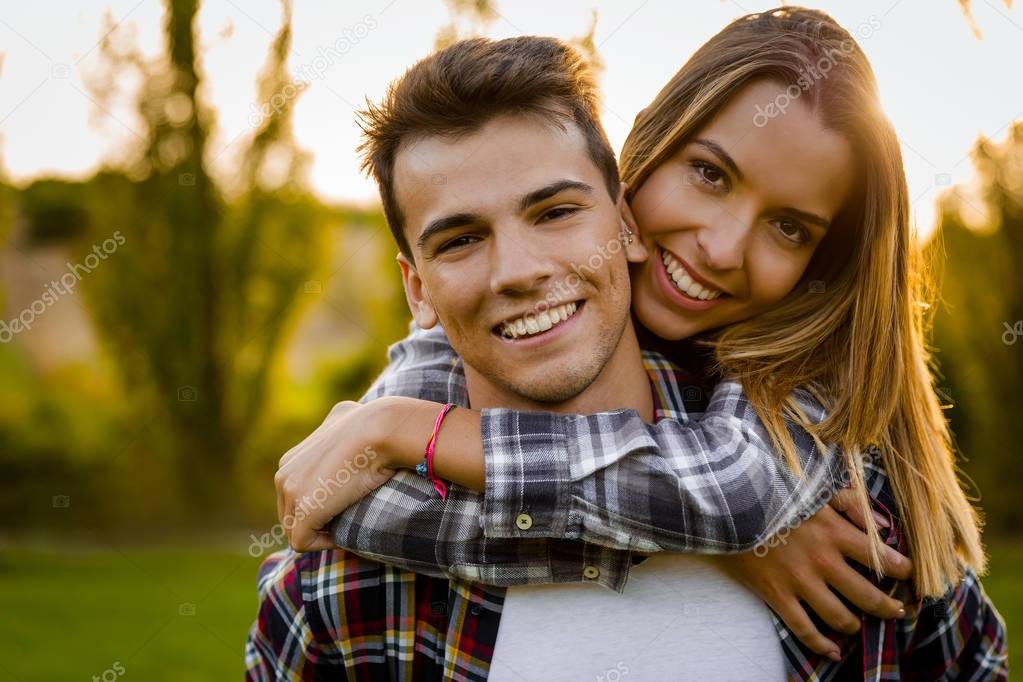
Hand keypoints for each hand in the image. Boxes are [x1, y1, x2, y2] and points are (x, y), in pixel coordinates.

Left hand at [275, 401, 398, 551]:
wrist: (378, 430)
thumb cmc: (371, 425)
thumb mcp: (344, 419)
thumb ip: (334, 427)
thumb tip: (345, 415)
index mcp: (289, 461)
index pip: (293, 497)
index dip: (317, 507)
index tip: (342, 507)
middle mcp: (283, 477)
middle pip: (290, 517)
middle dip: (315, 523)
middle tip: (345, 520)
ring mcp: (291, 494)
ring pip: (295, 532)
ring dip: (320, 534)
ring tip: (346, 526)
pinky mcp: (304, 511)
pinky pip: (303, 544)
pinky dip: (323, 545)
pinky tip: (344, 534)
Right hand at [711, 488, 911, 660]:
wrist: (726, 504)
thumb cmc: (772, 493)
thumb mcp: (814, 489)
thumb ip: (852, 504)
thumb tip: (884, 526)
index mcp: (835, 532)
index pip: (882, 558)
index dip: (903, 571)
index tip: (909, 576)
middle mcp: (822, 561)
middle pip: (867, 596)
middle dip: (888, 607)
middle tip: (898, 611)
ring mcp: (798, 581)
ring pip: (840, 618)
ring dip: (855, 625)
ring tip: (860, 624)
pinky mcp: (776, 594)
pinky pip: (803, 629)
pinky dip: (821, 645)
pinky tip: (834, 651)